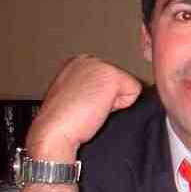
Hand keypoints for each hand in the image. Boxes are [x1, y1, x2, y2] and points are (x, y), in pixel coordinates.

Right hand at [26, 55, 142, 161]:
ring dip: (114, 102)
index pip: (110, 78)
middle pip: (120, 80)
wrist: (55, 132)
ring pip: (128, 85)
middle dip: (110, 98)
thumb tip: (108, 93)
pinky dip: (122, 105)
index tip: (85, 105)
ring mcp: (99, 65)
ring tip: (92, 109)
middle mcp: (87, 60)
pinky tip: (100, 108)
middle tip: (88, 109)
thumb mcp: (78, 96)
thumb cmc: (64, 122)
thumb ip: (93, 88)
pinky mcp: (111, 75)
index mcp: (77, 64)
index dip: (103, 97)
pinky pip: (135, 91)